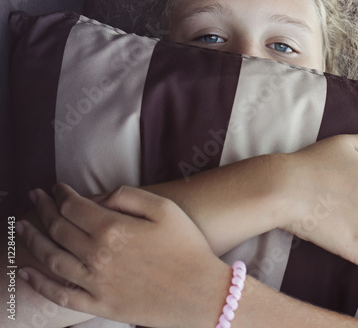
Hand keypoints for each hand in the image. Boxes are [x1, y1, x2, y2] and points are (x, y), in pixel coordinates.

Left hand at [16, 184, 230, 326]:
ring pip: (52, 258)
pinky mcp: (99, 304)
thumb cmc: (188, 247)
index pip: (73, 206)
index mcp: (113, 229)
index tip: (54, 187)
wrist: (200, 293)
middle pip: (58, 228)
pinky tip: (26, 272)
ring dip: (33, 239)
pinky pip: (60, 295)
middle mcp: (97, 255)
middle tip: (34, 198)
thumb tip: (100, 197)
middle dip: (42, 209)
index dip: (60, 193)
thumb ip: (129, 196)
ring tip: (23, 227)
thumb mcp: (165, 209)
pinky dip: (39, 283)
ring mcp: (95, 283)